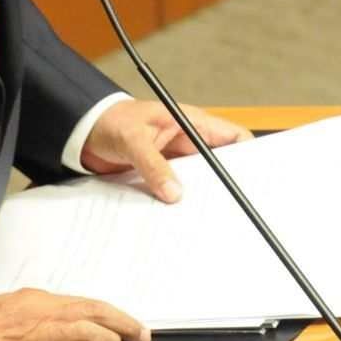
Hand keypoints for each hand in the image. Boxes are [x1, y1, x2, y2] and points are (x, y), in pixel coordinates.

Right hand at [0, 288, 149, 340]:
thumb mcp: (11, 308)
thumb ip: (40, 316)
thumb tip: (64, 330)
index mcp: (39, 300)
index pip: (87, 304)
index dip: (113, 314)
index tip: (130, 323)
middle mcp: (43, 317)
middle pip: (94, 314)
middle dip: (123, 323)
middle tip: (141, 335)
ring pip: (86, 334)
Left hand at [81, 99, 252, 202]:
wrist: (83, 132)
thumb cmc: (109, 121)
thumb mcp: (132, 140)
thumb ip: (153, 165)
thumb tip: (174, 193)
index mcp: (191, 123)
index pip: (234, 138)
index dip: (249, 157)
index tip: (256, 180)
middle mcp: (188, 143)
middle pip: (220, 166)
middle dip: (227, 185)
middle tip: (234, 208)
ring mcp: (176, 161)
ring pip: (200, 182)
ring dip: (201, 197)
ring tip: (208, 219)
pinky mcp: (162, 176)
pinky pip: (178, 191)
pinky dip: (180, 203)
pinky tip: (182, 218)